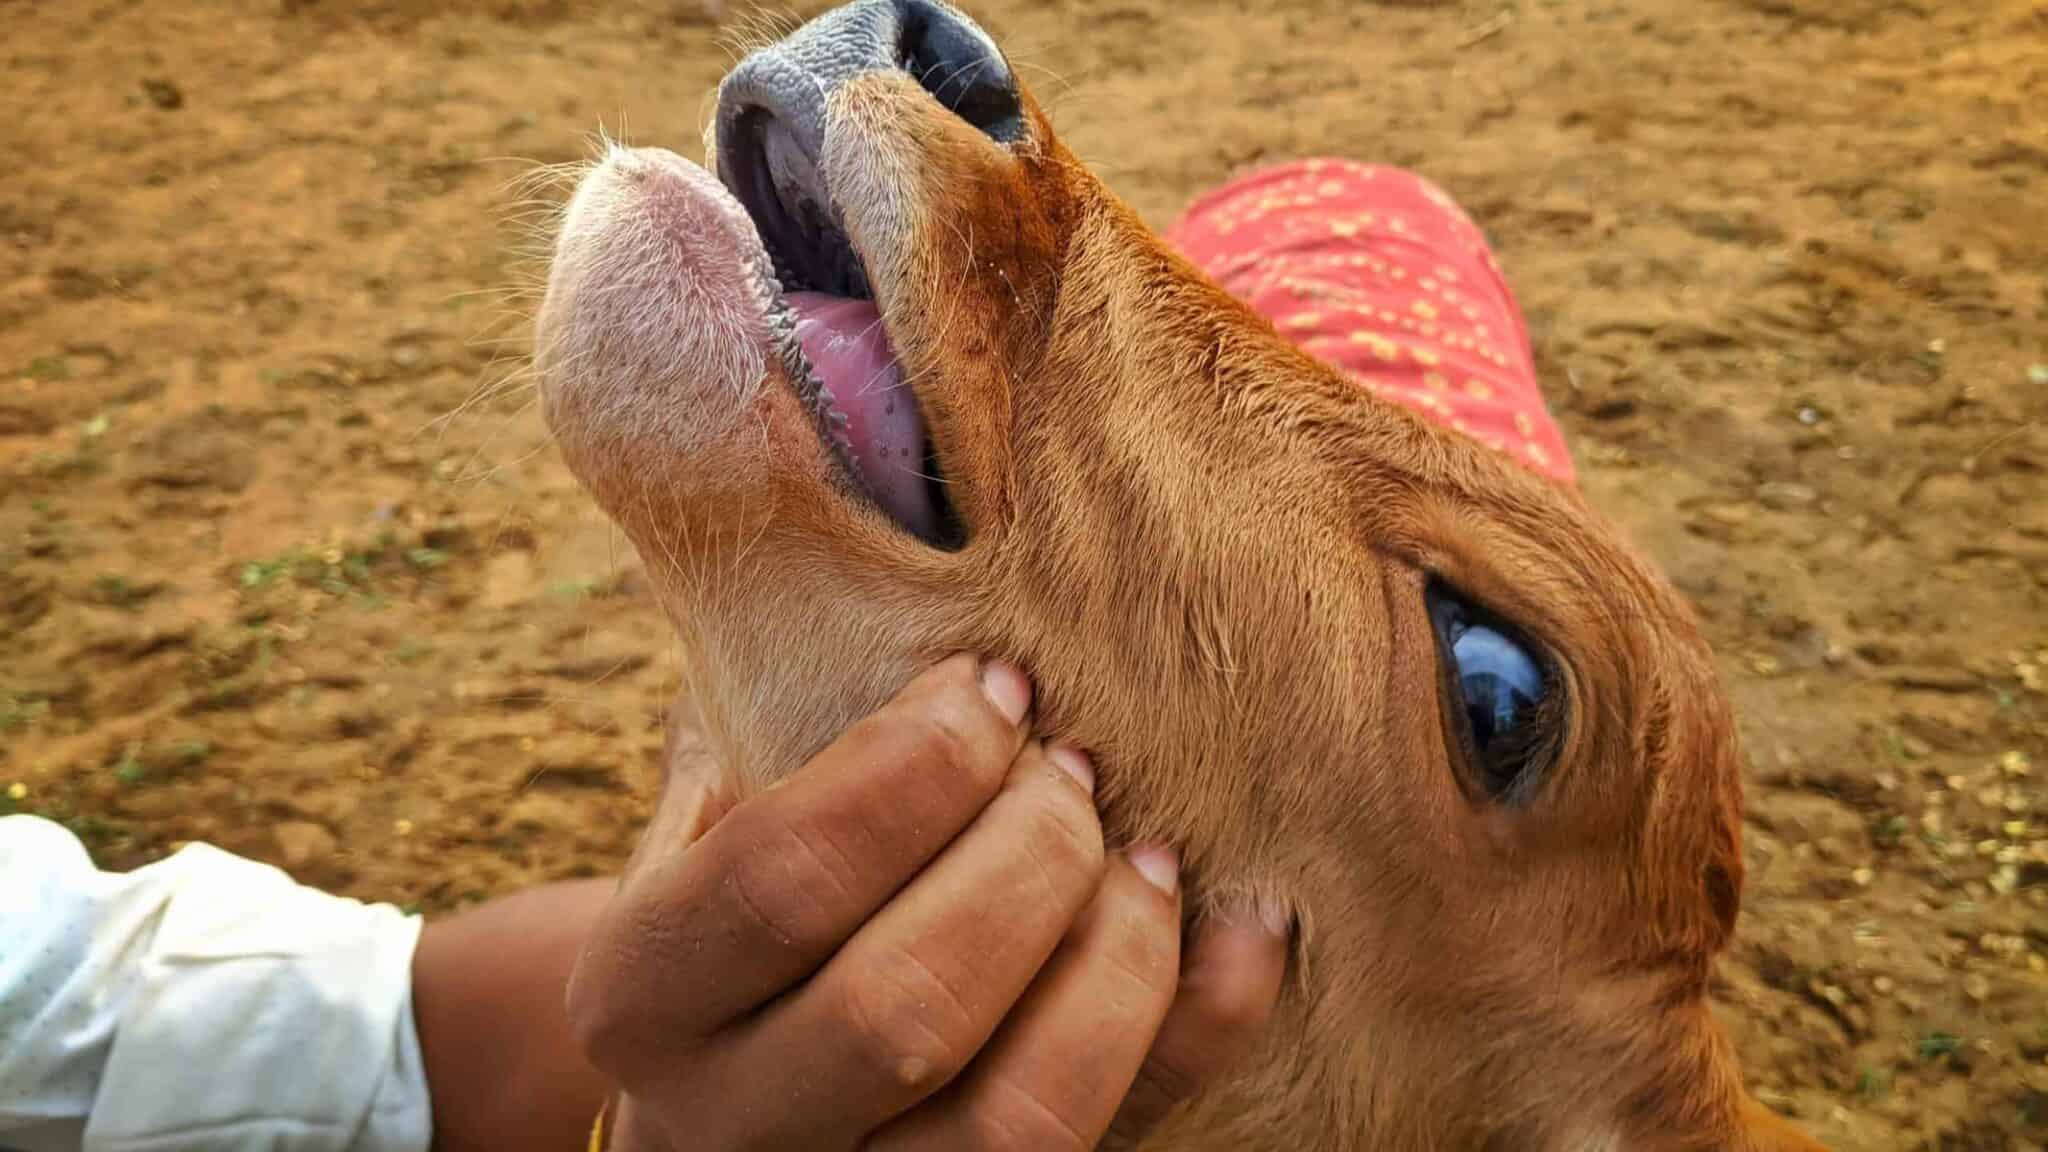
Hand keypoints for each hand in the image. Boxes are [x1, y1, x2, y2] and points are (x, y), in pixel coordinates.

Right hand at [565, 655, 1288, 1149]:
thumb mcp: (698, 826)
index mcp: (642, 998)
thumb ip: (757, 721)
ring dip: (1114, 956)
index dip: (909, 768)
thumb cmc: (736, 925)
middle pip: (902, 1006)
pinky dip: (1203, 1028)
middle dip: (1022, 856)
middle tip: (1073, 767)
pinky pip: (1124, 1138)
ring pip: (1016, 1118)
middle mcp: (735, 1123)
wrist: (719, 1108)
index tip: (994, 685)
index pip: (779, 880)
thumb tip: (844, 518)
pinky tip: (1243, 926)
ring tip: (1147, 848)